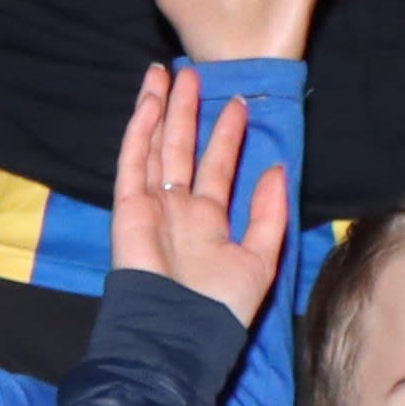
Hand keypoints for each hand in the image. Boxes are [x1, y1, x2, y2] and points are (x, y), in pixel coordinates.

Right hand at [100, 59, 292, 323]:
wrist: (178, 331)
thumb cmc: (220, 305)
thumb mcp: (260, 258)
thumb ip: (268, 213)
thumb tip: (275, 169)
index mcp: (208, 221)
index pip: (217, 167)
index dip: (226, 135)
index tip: (237, 104)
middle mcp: (178, 208)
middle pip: (182, 149)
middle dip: (188, 112)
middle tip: (193, 74)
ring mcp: (152, 205)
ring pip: (155, 147)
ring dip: (161, 110)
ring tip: (167, 74)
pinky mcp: (129, 207)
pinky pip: (133, 162)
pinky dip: (140, 131)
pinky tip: (149, 101)